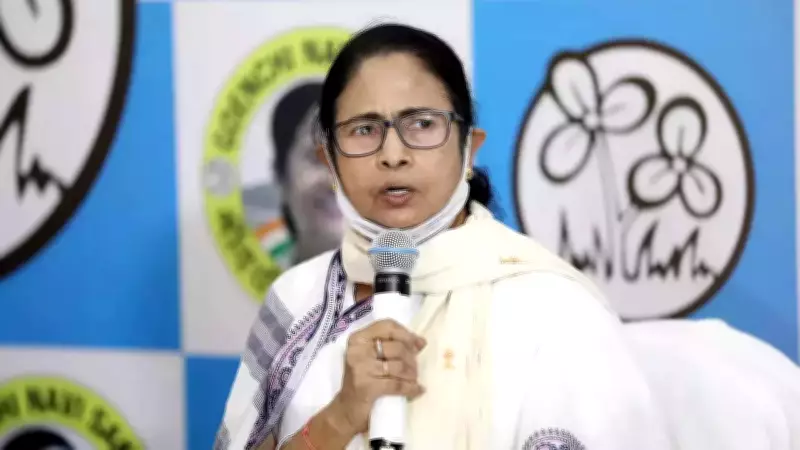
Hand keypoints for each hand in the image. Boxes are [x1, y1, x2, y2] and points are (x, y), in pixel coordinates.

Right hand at [329, 319, 425, 436]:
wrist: (347, 408)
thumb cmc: (363, 380)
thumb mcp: (374, 358)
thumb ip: (394, 345)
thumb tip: (421, 342)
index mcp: (358, 338)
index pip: (388, 326)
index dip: (407, 334)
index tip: (418, 344)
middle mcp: (357, 350)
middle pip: (396, 347)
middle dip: (411, 359)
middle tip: (415, 369)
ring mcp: (360, 368)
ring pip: (398, 366)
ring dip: (412, 374)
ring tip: (414, 379)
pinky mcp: (366, 387)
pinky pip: (396, 384)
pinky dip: (410, 388)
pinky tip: (417, 390)